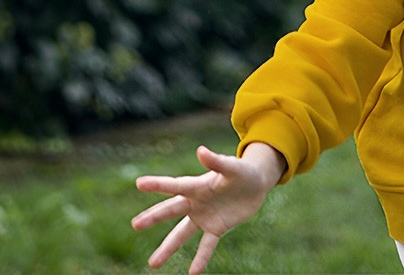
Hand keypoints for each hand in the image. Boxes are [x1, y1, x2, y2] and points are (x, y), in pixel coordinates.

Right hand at [131, 143, 284, 274]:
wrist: (257, 184)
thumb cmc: (242, 171)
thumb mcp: (233, 166)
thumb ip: (217, 161)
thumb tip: (200, 151)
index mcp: (198, 184)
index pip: (176, 185)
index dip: (158, 184)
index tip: (139, 183)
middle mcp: (196, 202)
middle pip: (172, 210)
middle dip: (154, 217)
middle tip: (135, 224)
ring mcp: (204, 217)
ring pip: (182, 233)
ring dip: (168, 247)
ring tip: (152, 264)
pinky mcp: (216, 228)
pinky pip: (206, 245)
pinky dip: (200, 258)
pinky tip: (193, 273)